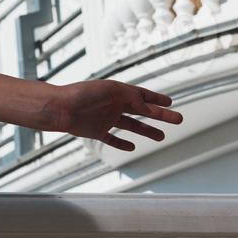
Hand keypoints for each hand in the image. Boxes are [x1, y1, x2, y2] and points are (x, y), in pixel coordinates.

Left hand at [44, 79, 182, 151]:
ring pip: (131, 126)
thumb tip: (146, 104)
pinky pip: (112, 139)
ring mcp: (105, 118)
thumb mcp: (112, 90)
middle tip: (178, 120)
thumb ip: (131, 96)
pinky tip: (132, 147)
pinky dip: (122, 143)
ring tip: (161, 136)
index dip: (157, 99)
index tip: (171, 103)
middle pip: (142, 111)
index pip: (142, 95)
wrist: (60, 108)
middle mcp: (113, 105)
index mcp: (117, 92)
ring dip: (147, 130)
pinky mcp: (96, 131)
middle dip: (160, 116)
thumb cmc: (83, 95)